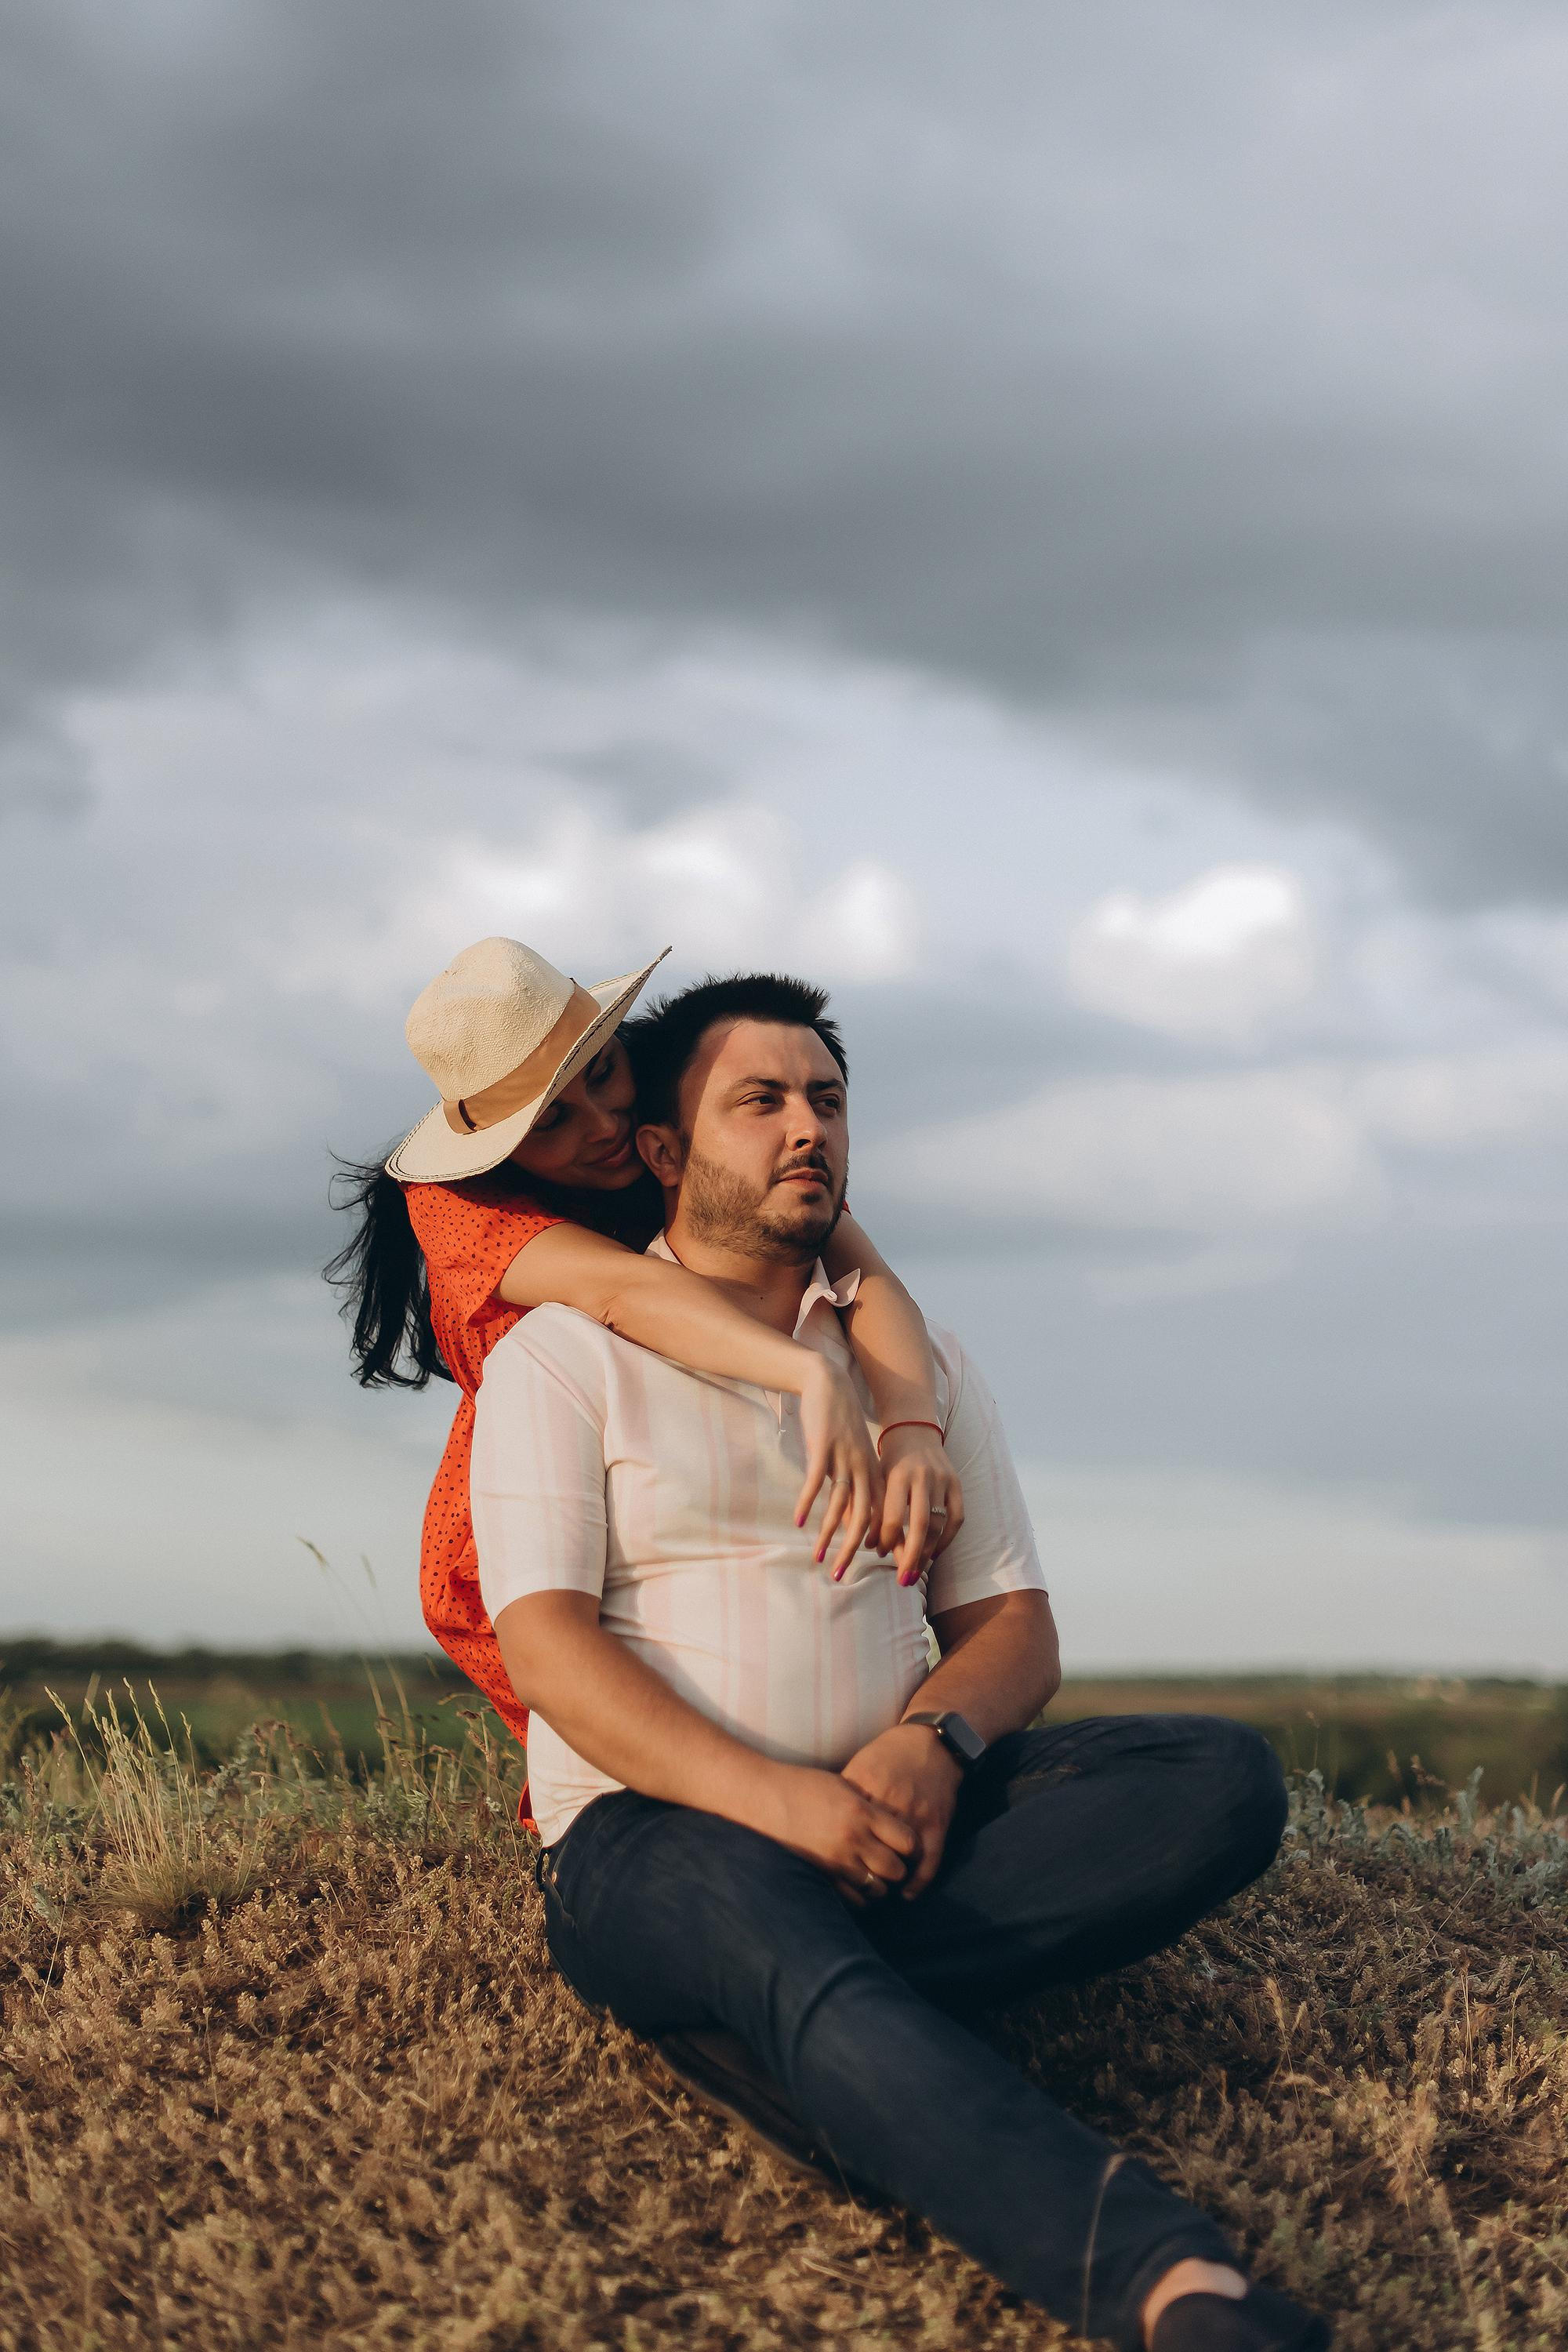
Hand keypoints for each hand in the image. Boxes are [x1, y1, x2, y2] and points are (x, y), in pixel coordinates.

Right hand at [758, 1762, 917, 1902]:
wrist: (766, 1798)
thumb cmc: (804, 1785)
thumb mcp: (843, 1785)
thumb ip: (868, 1804)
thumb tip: (891, 1817)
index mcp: (861, 1811)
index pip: (906, 1840)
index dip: (911, 1845)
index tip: (907, 1844)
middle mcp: (853, 1838)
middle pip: (895, 1868)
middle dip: (900, 1868)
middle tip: (896, 1862)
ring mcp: (837, 1860)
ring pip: (877, 1888)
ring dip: (882, 1884)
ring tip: (877, 1875)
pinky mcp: (822, 1874)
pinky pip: (853, 1898)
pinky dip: (863, 1896)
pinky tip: (860, 1885)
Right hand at [794, 1356, 883, 1578]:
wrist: (829, 1385)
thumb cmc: (840, 1426)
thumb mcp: (854, 1457)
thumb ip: (856, 1488)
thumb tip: (852, 1523)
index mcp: (874, 1473)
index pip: (881, 1515)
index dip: (879, 1543)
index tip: (871, 1568)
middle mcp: (863, 1468)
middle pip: (864, 1517)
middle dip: (853, 1549)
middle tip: (841, 1575)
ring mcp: (844, 1458)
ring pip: (840, 1504)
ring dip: (829, 1533)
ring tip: (818, 1556)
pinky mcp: (823, 1447)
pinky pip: (816, 1481)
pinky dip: (807, 1502)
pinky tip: (798, 1521)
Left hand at [840, 1723, 961, 1899]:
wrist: (931, 1742)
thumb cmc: (890, 1753)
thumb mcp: (860, 1764)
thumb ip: (843, 1792)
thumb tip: (817, 1815)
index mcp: (866, 1788)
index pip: (846, 1828)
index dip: (837, 1850)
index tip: (830, 1865)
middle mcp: (890, 1804)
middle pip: (871, 1849)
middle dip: (861, 1871)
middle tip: (853, 1885)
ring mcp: (915, 1817)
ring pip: (899, 1862)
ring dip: (888, 1881)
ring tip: (877, 1892)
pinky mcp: (937, 1826)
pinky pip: (928, 1864)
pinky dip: (917, 1884)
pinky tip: (906, 1895)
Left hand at [873, 1425, 964, 1585]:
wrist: (913, 1432)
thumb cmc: (888, 1462)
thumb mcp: (875, 1479)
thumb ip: (874, 1509)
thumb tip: (871, 1547)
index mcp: (897, 1475)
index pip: (893, 1516)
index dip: (886, 1540)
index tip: (878, 1553)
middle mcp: (923, 1477)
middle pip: (920, 1525)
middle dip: (911, 1556)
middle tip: (903, 1580)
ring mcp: (943, 1480)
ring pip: (939, 1524)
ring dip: (928, 1552)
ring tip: (917, 1570)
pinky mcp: (957, 1484)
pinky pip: (956, 1518)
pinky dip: (947, 1539)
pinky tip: (934, 1553)